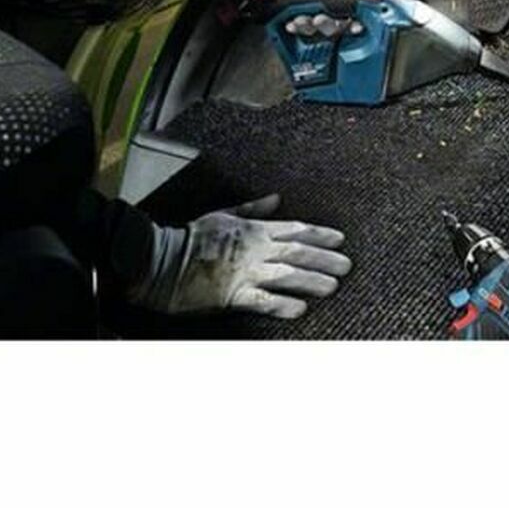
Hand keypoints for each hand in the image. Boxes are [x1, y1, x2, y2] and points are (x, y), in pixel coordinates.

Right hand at [128, 193, 351, 318]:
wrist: (161, 260)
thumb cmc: (192, 237)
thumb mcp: (225, 214)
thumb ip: (254, 209)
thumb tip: (277, 198)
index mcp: (254, 230)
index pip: (296, 229)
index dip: (321, 234)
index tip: (340, 239)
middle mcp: (255, 250)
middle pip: (298, 252)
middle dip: (325, 258)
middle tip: (347, 265)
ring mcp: (245, 272)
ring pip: (287, 274)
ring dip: (312, 280)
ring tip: (333, 286)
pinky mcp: (232, 295)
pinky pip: (262, 301)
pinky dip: (282, 304)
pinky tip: (300, 309)